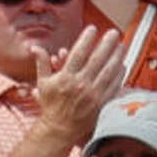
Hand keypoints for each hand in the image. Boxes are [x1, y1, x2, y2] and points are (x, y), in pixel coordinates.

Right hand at [31, 24, 124, 143]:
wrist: (59, 128)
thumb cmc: (50, 105)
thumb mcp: (42, 83)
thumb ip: (41, 63)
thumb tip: (35, 48)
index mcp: (65, 78)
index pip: (78, 53)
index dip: (86, 39)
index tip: (92, 29)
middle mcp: (80, 84)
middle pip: (97, 59)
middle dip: (106, 43)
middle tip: (114, 32)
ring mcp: (93, 94)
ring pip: (108, 70)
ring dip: (116, 56)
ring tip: (122, 45)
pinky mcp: (102, 102)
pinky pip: (114, 85)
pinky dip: (119, 74)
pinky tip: (122, 64)